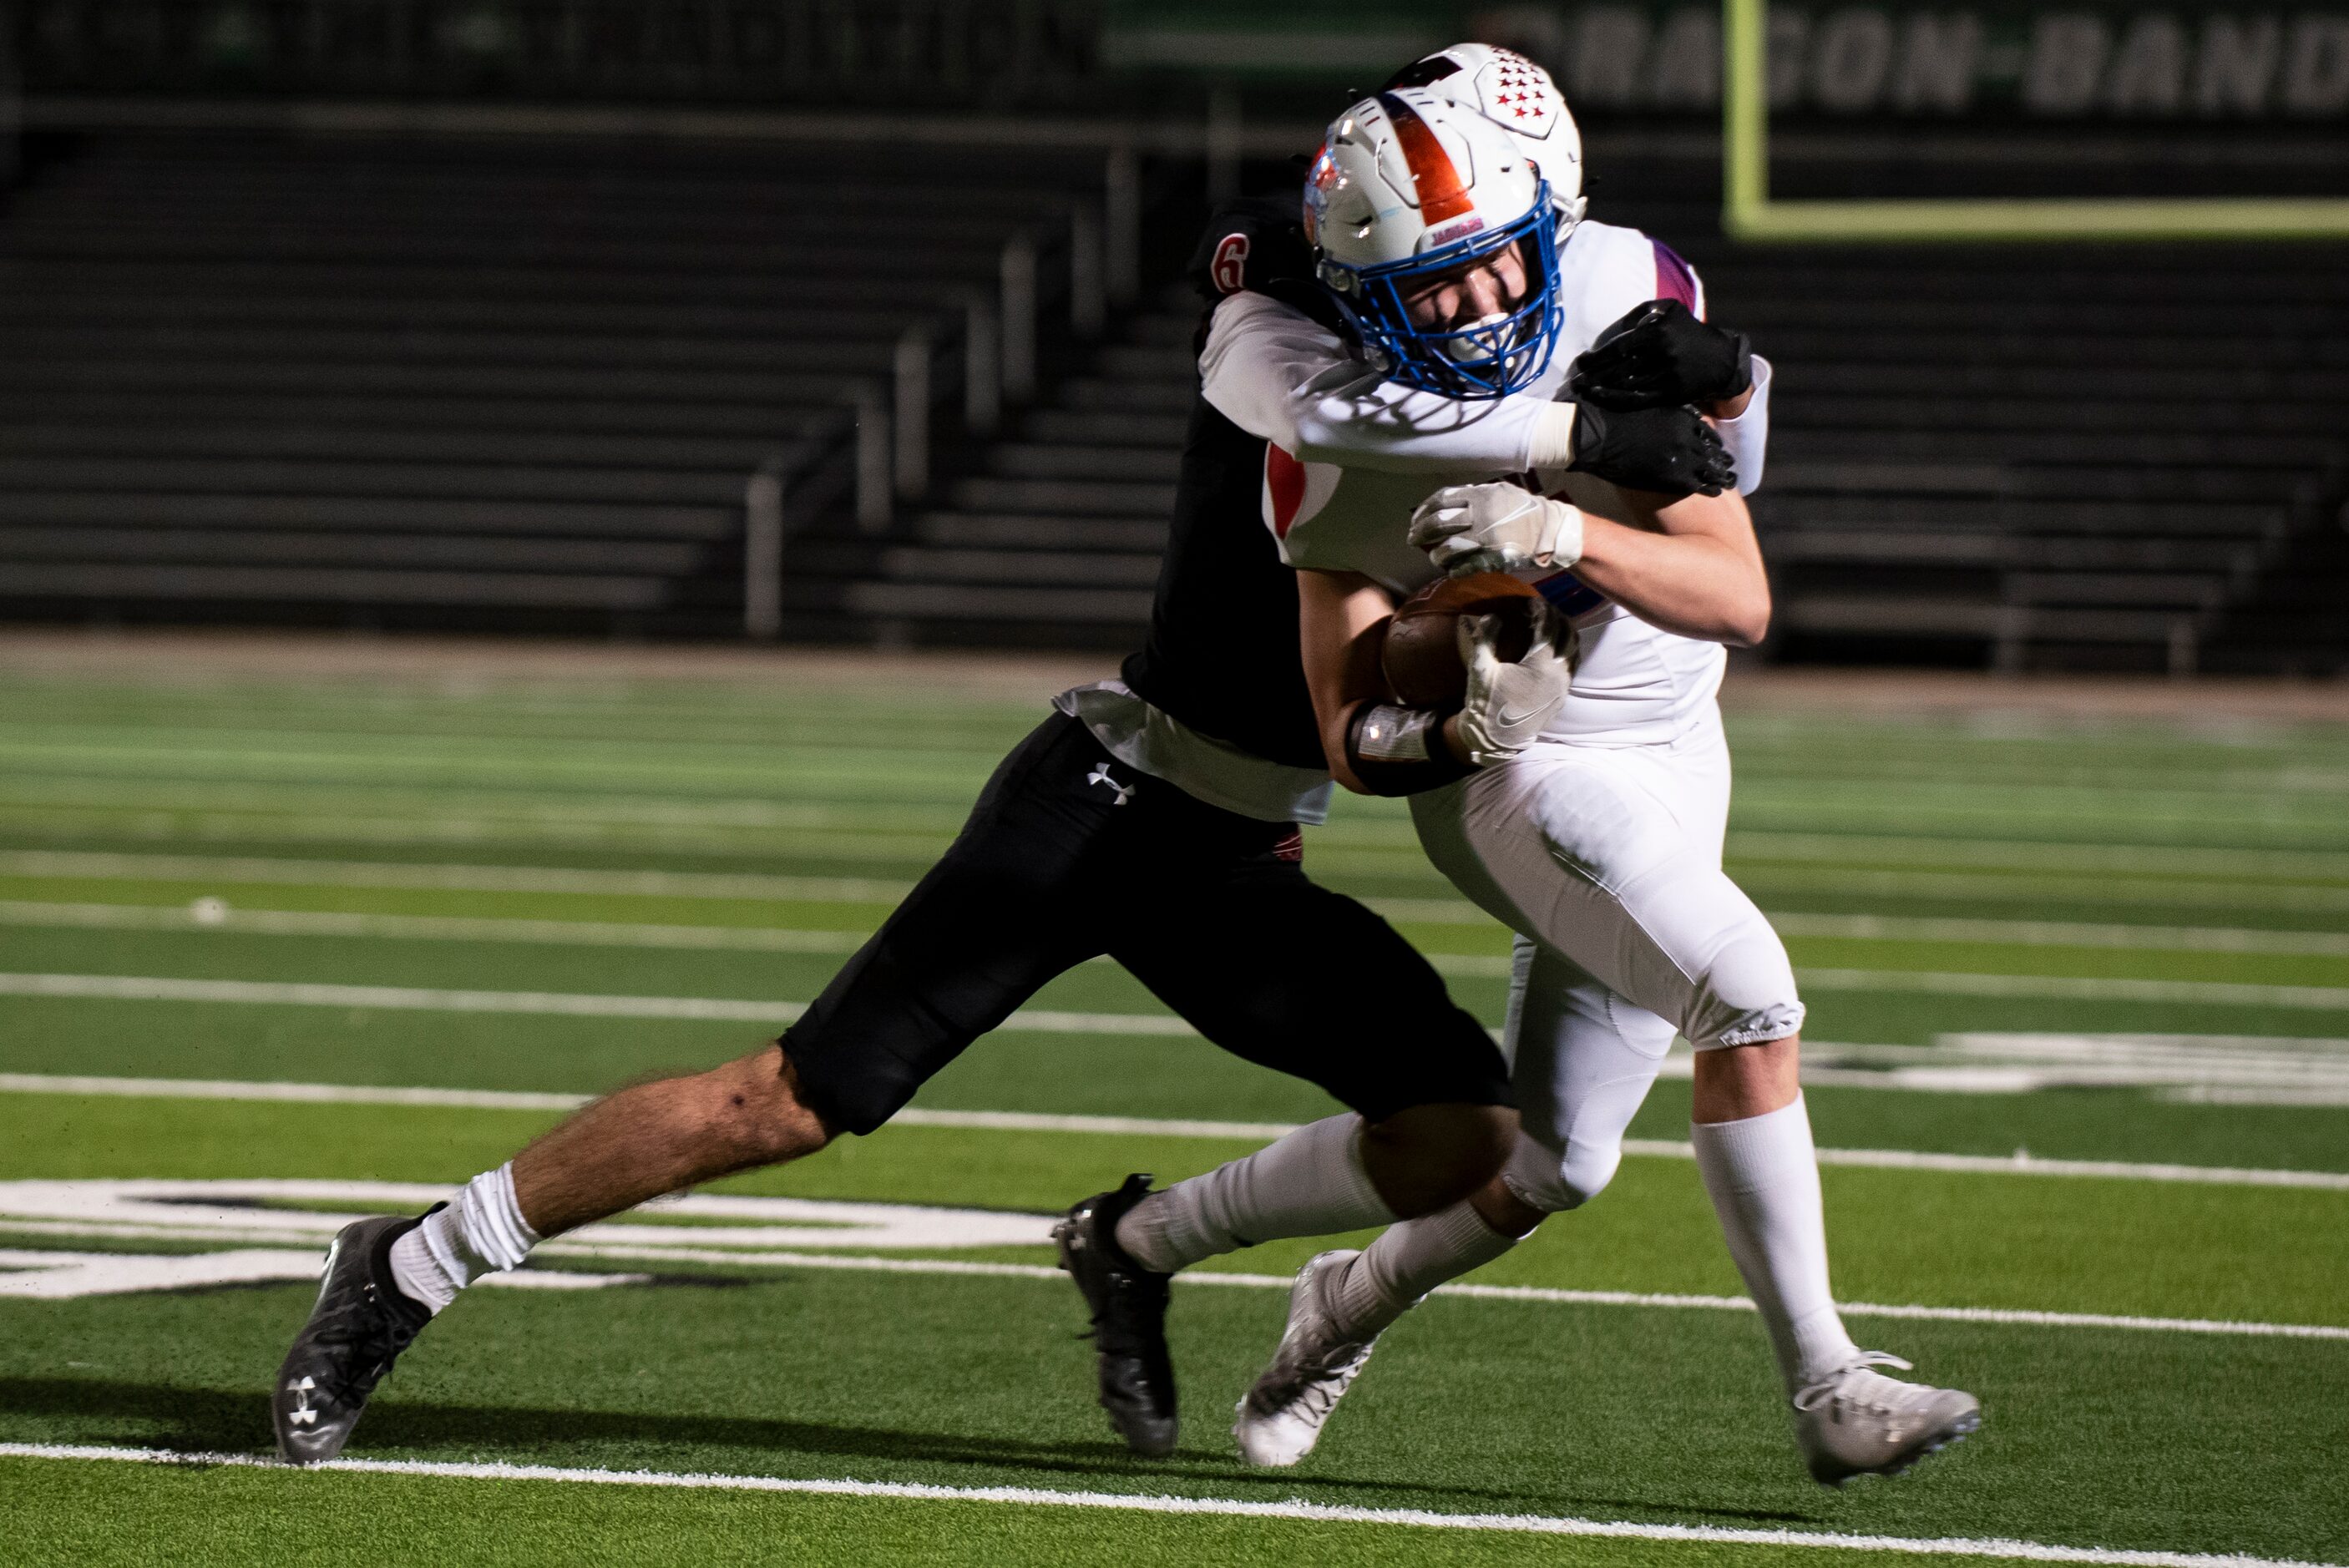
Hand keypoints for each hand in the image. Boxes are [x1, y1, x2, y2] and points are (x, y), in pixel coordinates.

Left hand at [1409, 482, 1583, 573]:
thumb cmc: (1524, 511)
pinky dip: (1454, 570)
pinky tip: (1452, 570)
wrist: (1552, 531)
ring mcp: (1486, 539)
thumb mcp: (1500, 493)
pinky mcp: (1493, 559)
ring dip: (1437, 555)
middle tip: (1412, 540)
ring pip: (1448, 549)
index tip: (1415, 520)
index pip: (1441, 500)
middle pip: (1439, 524)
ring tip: (1436, 557)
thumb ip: (1474, 496)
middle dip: (1420, 533)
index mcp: (1480, 496)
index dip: (1423, 511)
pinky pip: (1464, 567)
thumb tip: (1447, 503)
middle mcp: (1480, 516)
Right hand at [1451, 612, 1571, 765]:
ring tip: (1551, 625)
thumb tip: (1491, 616)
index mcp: (1541, 665)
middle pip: (1569, 635)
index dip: (1542, 611)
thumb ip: (1485, 638)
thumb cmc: (1488, 703)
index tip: (1532, 602)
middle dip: (1557, 618)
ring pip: (1575, 650)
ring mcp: (1563, 686)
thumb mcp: (1481, 668)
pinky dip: (1567, 650)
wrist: (1499, 737)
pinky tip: (1554, 647)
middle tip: (1543, 610)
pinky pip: (1573, 665)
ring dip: (1565, 633)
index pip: (1549, 627)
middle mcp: (1559, 674)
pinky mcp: (1563, 695)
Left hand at [1568, 299, 1752, 408]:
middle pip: (1617, 368)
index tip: (1580, 362)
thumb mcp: (1668, 309)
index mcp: (1657, 331)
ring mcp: (1667, 375)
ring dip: (1600, 389)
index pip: (1618, 347)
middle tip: (1575, 381)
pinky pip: (1637, 399)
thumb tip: (1614, 328)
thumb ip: (1640, 312)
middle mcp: (1662, 353)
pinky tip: (1601, 399)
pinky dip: (1616, 400)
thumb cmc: (1687, 331)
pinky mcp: (1671, 394)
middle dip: (1592, 376)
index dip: (1595, 358)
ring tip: (1582, 390)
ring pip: (1625, 385)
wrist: (1720, 358)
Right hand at [1568, 403, 1733, 496]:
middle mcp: (1687, 434)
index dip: (1714, 442)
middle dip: (1721, 459)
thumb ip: (1667, 413)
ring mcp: (1683, 455)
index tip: (1719, 448)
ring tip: (1729, 481)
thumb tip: (1674, 416)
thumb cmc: (1613, 419)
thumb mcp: (1647, 407)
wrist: (1597, 435)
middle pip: (1713, 449)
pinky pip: (1701, 484)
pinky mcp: (1675, 476)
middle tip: (1729, 466)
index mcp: (1682, 417)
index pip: (1708, 431)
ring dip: (1721, 475)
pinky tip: (1717, 493)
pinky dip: (1711, 488)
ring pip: (1712, 468)